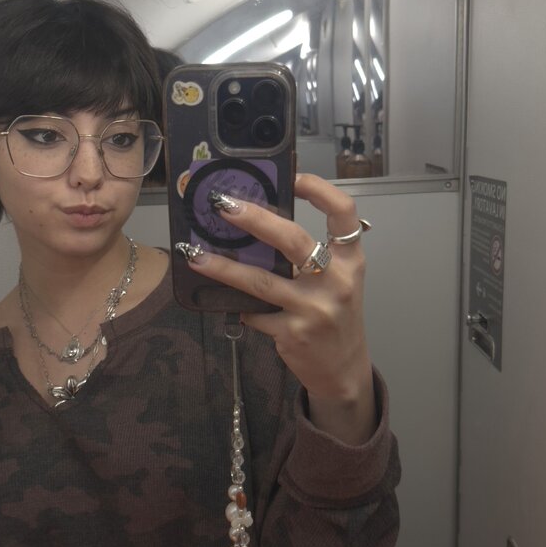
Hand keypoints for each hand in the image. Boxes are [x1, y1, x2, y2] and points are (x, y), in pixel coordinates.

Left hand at [187, 174, 371, 408]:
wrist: (343, 369)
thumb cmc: (335, 315)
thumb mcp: (336, 280)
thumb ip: (312, 254)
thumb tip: (258, 223)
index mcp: (350, 261)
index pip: (343, 213)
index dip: (319, 189)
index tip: (292, 177)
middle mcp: (336, 282)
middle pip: (293, 240)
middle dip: (254, 219)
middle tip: (222, 205)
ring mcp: (314, 310)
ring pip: (261, 281)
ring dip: (223, 266)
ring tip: (194, 253)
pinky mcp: (292, 334)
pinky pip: (254, 313)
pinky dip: (237, 304)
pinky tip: (222, 298)